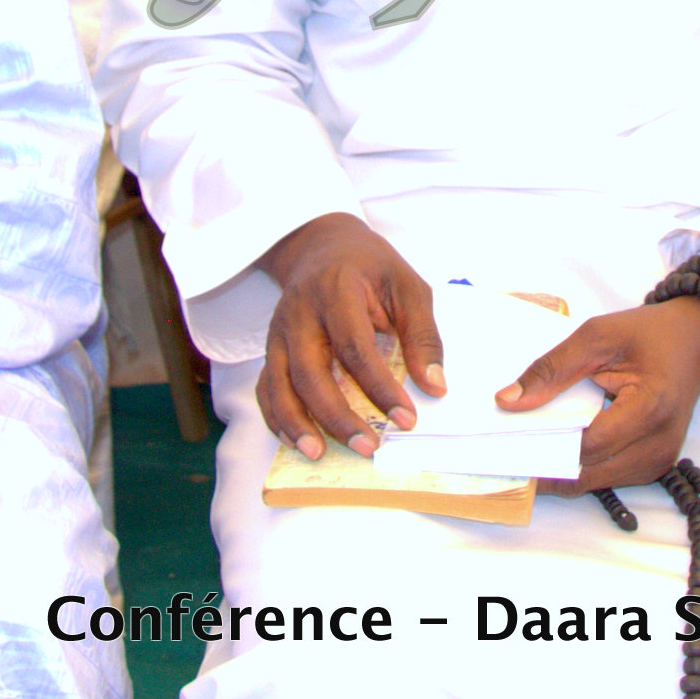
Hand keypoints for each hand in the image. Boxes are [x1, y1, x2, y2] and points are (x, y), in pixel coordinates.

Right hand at [257, 213, 443, 458]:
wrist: (323, 244)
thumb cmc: (371, 266)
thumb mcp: (408, 286)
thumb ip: (422, 335)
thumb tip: (434, 387)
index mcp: (336, 290)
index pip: (355, 347)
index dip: (379, 387)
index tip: (406, 418)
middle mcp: (299, 311)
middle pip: (310, 371)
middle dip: (336, 415)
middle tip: (367, 447)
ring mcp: (278, 330)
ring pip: (279, 383)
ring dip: (296, 423)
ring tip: (318, 454)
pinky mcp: (271, 346)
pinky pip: (265, 386)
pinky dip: (276, 416)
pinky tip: (296, 440)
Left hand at [495, 298, 699, 493]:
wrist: (697, 340)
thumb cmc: (650, 334)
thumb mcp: (596, 336)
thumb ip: (552, 369)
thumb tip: (508, 402)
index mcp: (650, 408)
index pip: (587, 444)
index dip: (546, 445)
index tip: (508, 440)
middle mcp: (659, 444)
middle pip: (589, 472)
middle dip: (548, 463)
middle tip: (510, 450)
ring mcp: (661, 460)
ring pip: (596, 481)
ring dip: (564, 469)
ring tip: (534, 445)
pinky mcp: (658, 466)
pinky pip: (610, 476)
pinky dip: (584, 465)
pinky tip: (564, 445)